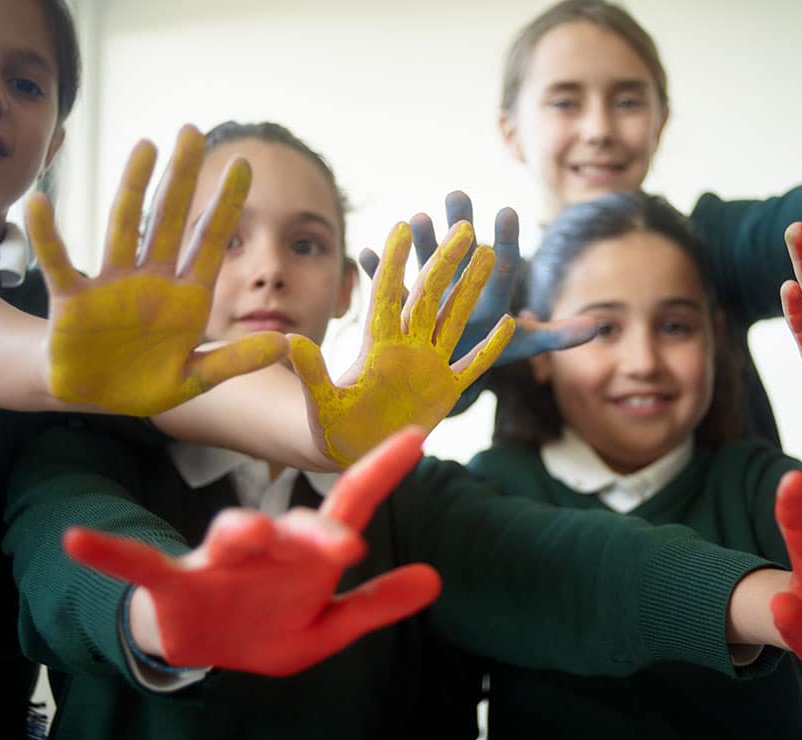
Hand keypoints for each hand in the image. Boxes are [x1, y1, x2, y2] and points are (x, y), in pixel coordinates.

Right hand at [31, 124, 288, 416]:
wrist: (95, 399)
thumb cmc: (146, 383)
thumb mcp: (197, 377)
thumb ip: (236, 360)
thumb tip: (284, 344)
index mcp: (186, 296)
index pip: (211, 240)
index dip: (226, 204)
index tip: (244, 165)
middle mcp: (152, 281)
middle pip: (171, 219)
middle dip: (183, 177)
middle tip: (192, 130)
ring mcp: (113, 286)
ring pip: (125, 227)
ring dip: (133, 187)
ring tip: (146, 145)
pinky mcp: (74, 302)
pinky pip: (59, 263)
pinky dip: (48, 235)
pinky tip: (40, 202)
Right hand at [63, 428, 440, 675]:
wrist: (204, 649)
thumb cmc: (270, 624)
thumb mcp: (327, 626)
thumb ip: (376, 606)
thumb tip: (436, 579)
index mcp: (307, 557)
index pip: (350, 507)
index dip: (381, 474)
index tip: (415, 437)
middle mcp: (269, 548)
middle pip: (294, 531)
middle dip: (315, 536)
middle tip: (344, 544)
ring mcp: (218, 562)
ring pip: (230, 539)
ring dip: (237, 535)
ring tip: (246, 531)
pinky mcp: (171, 581)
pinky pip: (138, 563)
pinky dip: (110, 554)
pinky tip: (79, 541)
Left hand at [291, 220, 515, 466]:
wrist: (349, 452)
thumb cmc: (328, 428)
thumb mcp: (321, 403)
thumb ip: (312, 374)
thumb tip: (292, 341)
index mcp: (378, 344)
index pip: (388, 294)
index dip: (394, 262)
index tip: (402, 225)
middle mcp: (406, 346)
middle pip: (431, 296)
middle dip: (447, 261)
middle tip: (464, 225)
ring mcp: (429, 365)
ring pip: (456, 318)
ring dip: (472, 289)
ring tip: (489, 253)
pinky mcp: (445, 390)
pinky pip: (473, 364)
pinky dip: (490, 346)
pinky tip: (509, 322)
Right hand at [358, 191, 595, 365]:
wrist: (456, 356)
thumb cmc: (493, 347)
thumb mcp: (525, 345)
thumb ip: (558, 335)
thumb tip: (600, 326)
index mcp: (492, 293)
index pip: (504, 264)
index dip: (507, 240)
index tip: (508, 210)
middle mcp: (462, 282)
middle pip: (463, 253)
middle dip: (459, 225)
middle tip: (457, 192)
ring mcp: (432, 287)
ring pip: (425, 260)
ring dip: (419, 242)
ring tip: (414, 218)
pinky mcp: (403, 300)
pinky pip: (387, 285)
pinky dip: (374, 270)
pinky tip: (363, 253)